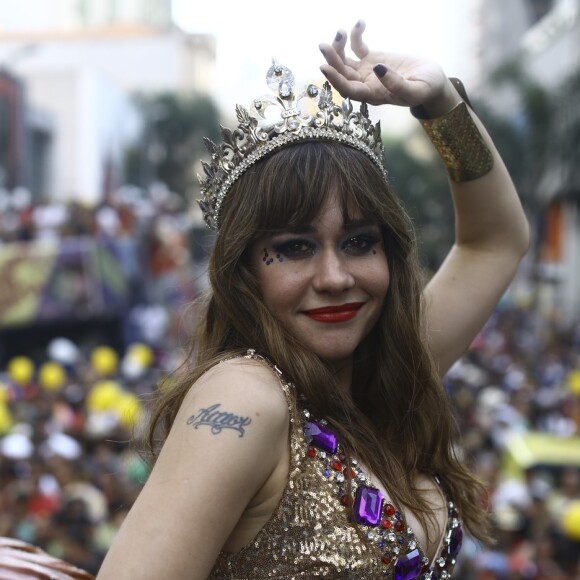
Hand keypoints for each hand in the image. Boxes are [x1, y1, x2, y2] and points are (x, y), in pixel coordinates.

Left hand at [319, 20, 458, 112]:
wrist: (432, 82)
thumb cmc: (426, 89)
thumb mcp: (416, 90)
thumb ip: (397, 85)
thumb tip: (378, 69)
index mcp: (373, 95)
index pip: (348, 90)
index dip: (335, 80)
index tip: (325, 67)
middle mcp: (365, 85)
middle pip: (342, 74)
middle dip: (332, 60)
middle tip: (324, 45)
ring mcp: (366, 71)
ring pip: (345, 60)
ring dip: (338, 47)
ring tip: (340, 31)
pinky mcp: (371, 59)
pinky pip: (357, 47)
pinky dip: (355, 36)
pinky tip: (360, 23)